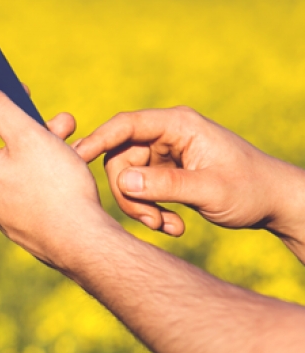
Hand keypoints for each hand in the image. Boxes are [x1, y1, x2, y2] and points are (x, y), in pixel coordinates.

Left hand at [0, 81, 119, 268]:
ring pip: (12, 160)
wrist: (84, 243)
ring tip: (69, 130)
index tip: (15, 86)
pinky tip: (69, 158)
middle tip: (53, 113)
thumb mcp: (27, 135)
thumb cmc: (56, 187)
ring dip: (39, 139)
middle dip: (23, 120)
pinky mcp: (16, 217)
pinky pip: (22, 180)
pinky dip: (41, 164)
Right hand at [73, 107, 304, 246]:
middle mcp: (167, 134)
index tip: (75, 159)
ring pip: (128, 178)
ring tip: (168, 227)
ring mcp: (165, 153)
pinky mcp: (166, 172)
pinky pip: (142, 189)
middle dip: (129, 193)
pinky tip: (174, 226)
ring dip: (142, 207)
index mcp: (178, 125)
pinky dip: (152, 210)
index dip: (98, 140)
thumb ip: (165, 185)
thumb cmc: (251, 190)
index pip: (126, 125)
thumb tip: (122, 183)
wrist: (276, 204)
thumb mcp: (210, 190)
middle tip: (151, 221)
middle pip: (121, 157)